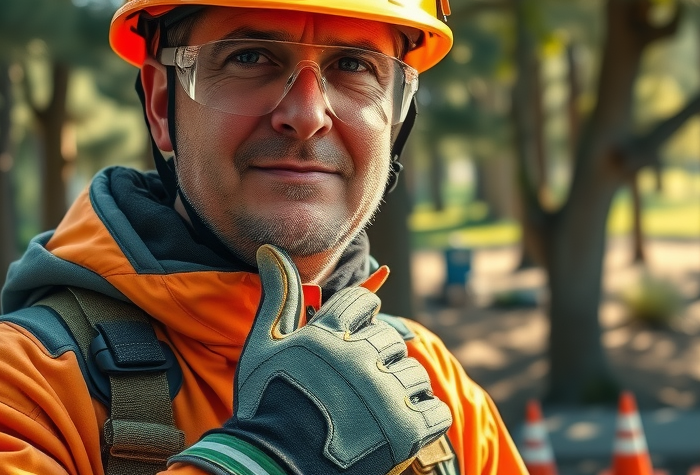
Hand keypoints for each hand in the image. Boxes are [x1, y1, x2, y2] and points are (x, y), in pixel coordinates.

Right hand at [169, 244, 451, 474]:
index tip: (350, 344)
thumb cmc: (265, 406)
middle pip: (391, 340)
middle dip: (377, 361)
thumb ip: (280, 295)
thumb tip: (271, 247)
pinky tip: (396, 430)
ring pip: (414, 374)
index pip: (364, 303)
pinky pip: (435, 410)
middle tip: (356, 390)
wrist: (272, 469)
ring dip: (400, 391)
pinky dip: (423, 421)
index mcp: (327, 335)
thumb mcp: (264, 346)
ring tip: (373, 413)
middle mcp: (359, 359)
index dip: (358, 322)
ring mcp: (385, 395)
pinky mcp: (406, 432)